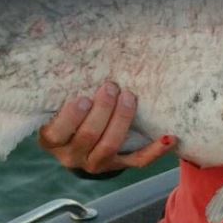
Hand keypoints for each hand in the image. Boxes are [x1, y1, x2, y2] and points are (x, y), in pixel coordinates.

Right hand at [38, 82, 175, 174]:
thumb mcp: (56, 107)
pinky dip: (155, 151)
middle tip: (111, 87)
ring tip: (129, 97)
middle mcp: (72, 156)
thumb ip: (62, 92)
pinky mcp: (118, 165)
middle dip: (102, 110)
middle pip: (88, 136)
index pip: (57, 133)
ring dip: (122, 119)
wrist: (77, 146)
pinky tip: (169, 137)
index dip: (71, 116)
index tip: (83, 98)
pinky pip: (138, 161)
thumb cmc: (66, 116)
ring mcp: (96, 163)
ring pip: (110, 146)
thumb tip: (77, 57)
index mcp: (52, 140)